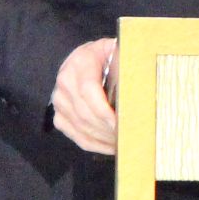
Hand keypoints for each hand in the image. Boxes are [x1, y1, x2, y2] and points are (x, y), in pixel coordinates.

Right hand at [51, 37, 117, 154]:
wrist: (89, 57)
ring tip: (122, 143)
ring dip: (102, 138)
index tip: (119, 123)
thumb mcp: (120, 53)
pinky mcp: (59, 115)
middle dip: (106, 129)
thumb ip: (127, 68)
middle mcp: (65, 81)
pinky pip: (75, 135)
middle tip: (127, 137)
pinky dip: (94, 144)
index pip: (88, 91)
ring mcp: (59, 100)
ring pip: (79, 126)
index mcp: (81, 61)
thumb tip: (139, 92)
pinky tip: (110, 146)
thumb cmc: (110, 56)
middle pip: (83, 112)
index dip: (103, 110)